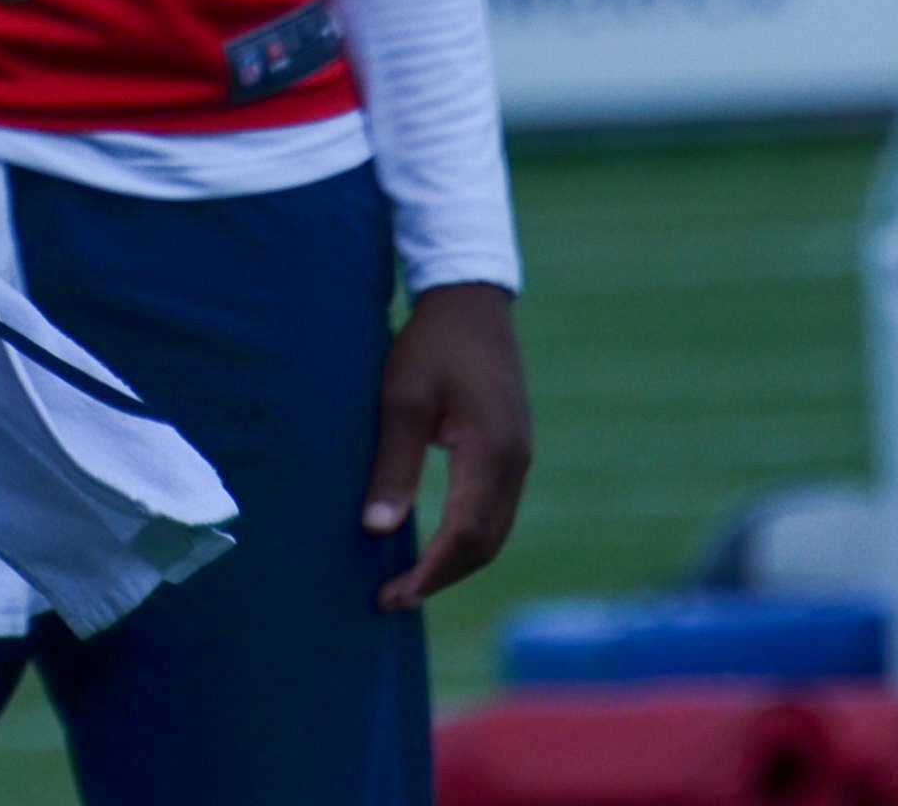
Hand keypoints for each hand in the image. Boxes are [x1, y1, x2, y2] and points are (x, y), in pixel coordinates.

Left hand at [365, 282, 532, 609]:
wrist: (471, 300)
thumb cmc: (429, 344)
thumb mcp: (400, 399)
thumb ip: (394, 465)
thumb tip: (378, 529)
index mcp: (490, 451)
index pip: (464, 535)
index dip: (430, 573)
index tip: (392, 596)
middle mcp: (515, 462)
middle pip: (485, 544)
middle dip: (441, 577)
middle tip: (394, 598)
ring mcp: (520, 456)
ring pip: (495, 531)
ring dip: (457, 562)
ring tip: (411, 581)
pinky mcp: (513, 449)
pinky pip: (496, 509)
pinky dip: (469, 537)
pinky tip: (438, 543)